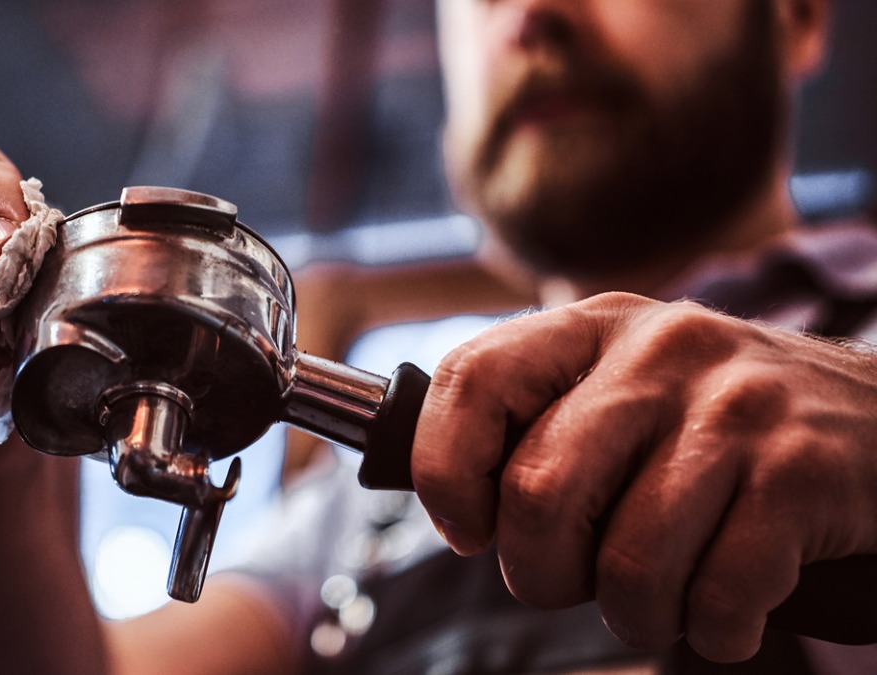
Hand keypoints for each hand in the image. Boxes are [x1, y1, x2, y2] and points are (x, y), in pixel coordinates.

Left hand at [411, 292, 876, 660]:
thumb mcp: (626, 389)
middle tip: (573, 583)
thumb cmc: (720, 428)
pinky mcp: (801, 470)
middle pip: (538, 493)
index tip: (467, 529)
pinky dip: (713, 630)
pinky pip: (717, 594)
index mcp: (595, 327)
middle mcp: (659, 352)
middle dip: (539, 574)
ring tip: (659, 600)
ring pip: (627, 562)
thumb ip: (542, 424)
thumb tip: (454, 506)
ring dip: (634, 614)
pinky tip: (726, 611)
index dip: (446, 471)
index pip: (473, 380)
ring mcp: (735, 406)